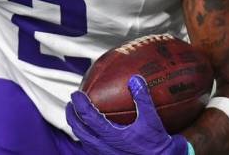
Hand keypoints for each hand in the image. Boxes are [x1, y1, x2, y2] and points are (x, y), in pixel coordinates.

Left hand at [66, 75, 189, 154]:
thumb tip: (135, 79)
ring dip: (78, 128)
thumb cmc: (156, 145)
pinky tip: (92, 135)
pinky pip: (91, 149)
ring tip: (77, 118)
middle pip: (79, 130)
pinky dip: (86, 139)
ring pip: (83, 142)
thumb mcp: (151, 120)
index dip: (79, 104)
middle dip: (72, 116)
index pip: (88, 117)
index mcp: (112, 136)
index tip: (75, 94)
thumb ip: (143, 99)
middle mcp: (104, 148)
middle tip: (71, 104)